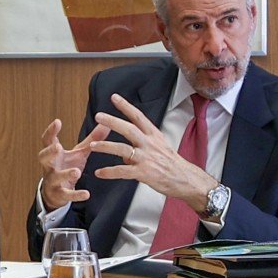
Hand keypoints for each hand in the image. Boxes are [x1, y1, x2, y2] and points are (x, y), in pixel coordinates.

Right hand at [37, 119, 109, 209]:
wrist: (55, 193)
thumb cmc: (67, 167)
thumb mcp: (79, 152)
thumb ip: (91, 139)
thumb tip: (106, 123)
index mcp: (54, 153)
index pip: (48, 140)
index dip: (51, 131)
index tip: (57, 122)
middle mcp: (50, 166)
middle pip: (43, 157)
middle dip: (49, 152)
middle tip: (57, 147)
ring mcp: (52, 180)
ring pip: (55, 177)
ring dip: (65, 174)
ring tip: (76, 172)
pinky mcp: (59, 194)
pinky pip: (66, 195)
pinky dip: (75, 195)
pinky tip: (86, 194)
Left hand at [88, 94, 215, 212]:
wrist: (184, 179)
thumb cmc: (171, 163)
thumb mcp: (159, 147)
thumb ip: (141, 146)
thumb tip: (125, 153)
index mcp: (153, 135)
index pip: (138, 116)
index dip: (126, 106)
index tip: (114, 97)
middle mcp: (149, 144)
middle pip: (129, 129)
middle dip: (112, 122)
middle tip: (98, 116)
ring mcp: (146, 158)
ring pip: (123, 149)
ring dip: (106, 146)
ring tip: (92, 145)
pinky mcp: (143, 173)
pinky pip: (122, 171)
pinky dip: (109, 172)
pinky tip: (99, 172)